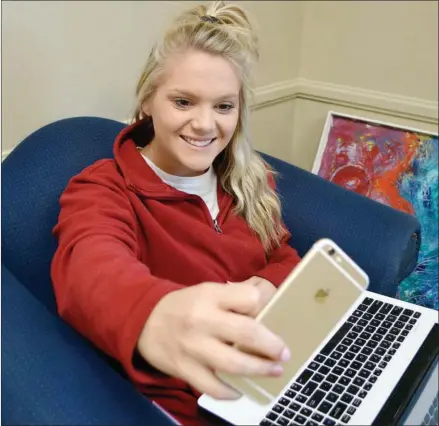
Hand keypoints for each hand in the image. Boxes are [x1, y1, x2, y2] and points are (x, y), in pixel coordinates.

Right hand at [137, 282, 289, 399]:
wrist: (143, 320)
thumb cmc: (183, 305)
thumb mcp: (206, 291)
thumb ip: (233, 299)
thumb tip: (266, 308)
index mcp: (210, 295)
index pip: (249, 298)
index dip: (265, 306)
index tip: (273, 315)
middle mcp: (203, 320)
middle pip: (247, 333)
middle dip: (272, 345)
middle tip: (284, 353)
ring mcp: (193, 347)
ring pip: (234, 364)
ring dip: (259, 370)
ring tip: (275, 371)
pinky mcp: (184, 369)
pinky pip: (213, 387)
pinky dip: (230, 392)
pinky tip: (240, 390)